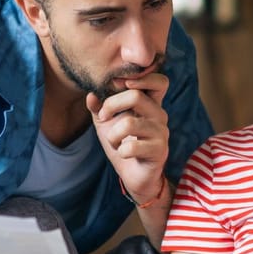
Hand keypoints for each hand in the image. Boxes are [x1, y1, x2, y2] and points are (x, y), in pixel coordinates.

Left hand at [85, 71, 169, 203]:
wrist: (134, 175)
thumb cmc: (123, 144)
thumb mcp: (107, 123)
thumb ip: (99, 107)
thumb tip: (91, 95)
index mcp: (150, 104)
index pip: (159, 81)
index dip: (140, 78)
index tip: (117, 86)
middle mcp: (160, 115)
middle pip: (136, 96)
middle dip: (111, 105)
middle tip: (103, 116)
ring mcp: (161, 133)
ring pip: (129, 123)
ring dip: (112, 135)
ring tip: (114, 141)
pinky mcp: (159, 151)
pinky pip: (130, 147)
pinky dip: (119, 151)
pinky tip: (123, 154)